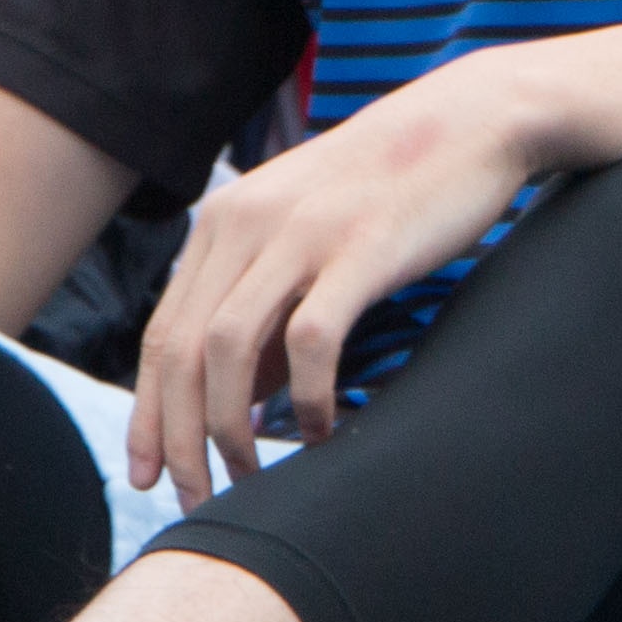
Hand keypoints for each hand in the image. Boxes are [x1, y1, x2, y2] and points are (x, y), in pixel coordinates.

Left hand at [132, 54, 555, 506]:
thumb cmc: (392, 192)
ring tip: (254, 477)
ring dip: (230, 428)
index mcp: (224, 222)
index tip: (150, 476)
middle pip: (180, 351)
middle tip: (197, 501)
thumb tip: (234, 402)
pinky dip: (306, 397)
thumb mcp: (306, 237)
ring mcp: (301, 233)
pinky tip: (323, 431)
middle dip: (179, 438)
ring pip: (226, 349)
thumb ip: (262, 308)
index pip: (161, 336)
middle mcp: (246, 223)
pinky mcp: (359, 247)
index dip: (148, 415)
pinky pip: (309, 340)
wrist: (473, 120)